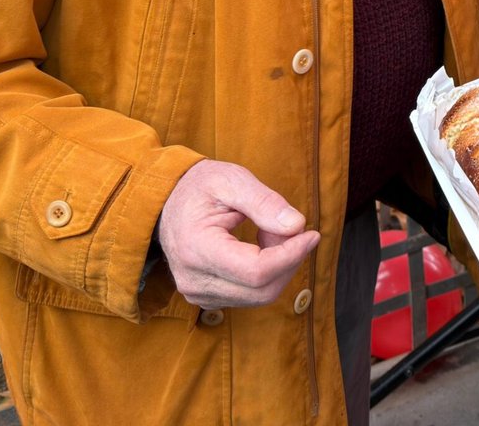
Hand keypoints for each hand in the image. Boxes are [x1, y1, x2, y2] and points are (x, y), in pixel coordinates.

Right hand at [157, 159, 319, 308]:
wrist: (166, 203)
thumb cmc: (199, 187)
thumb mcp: (231, 179)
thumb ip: (265, 201)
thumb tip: (296, 225)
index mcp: (197, 248)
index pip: (257, 271)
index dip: (291, 255)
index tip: (311, 234)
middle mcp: (194, 280)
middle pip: (262, 289)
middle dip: (289, 260)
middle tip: (290, 227)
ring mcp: (198, 294)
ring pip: (259, 295)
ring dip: (279, 266)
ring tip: (269, 231)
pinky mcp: (205, 298)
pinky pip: (250, 295)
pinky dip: (267, 273)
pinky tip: (259, 246)